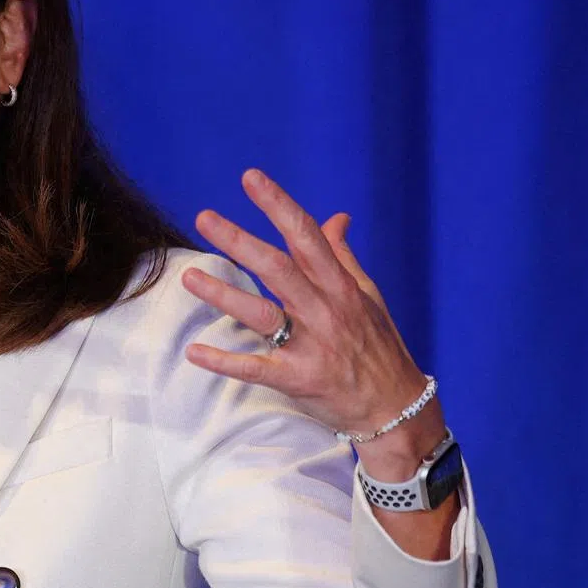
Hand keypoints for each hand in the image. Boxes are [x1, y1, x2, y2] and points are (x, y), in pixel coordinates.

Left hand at [182, 169, 431, 447]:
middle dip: (240, 241)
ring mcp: (312, 346)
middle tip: (204, 218)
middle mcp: (326, 311)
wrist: (397, 409)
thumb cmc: (379, 347)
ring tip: (190, 277)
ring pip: (262, 315)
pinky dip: (224, 361)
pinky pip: (256, 369)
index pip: (306, 236)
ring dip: (224, 295)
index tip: (250, 179)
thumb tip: (336, 217)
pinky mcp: (298, 380)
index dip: (278, 205)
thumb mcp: (369, 296)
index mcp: (341, 286)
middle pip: (278, 268)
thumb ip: (343, 256)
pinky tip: (195, 351)